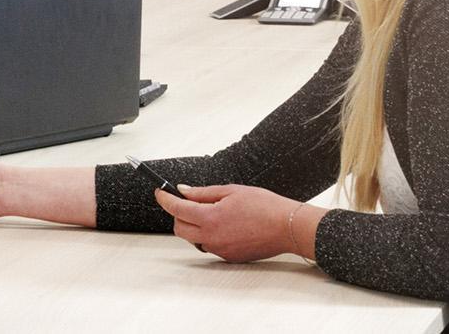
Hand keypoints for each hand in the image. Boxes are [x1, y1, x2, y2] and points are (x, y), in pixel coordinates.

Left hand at [151, 184, 313, 262]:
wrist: (288, 227)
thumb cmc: (265, 206)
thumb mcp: (231, 191)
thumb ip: (203, 193)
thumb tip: (183, 191)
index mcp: (210, 218)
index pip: (176, 209)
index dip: (164, 199)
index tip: (160, 193)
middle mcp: (211, 238)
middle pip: (179, 228)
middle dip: (178, 215)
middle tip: (188, 202)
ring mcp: (220, 250)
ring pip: (194, 238)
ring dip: (195, 226)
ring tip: (214, 213)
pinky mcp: (229, 257)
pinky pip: (210, 246)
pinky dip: (210, 235)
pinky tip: (226, 225)